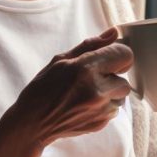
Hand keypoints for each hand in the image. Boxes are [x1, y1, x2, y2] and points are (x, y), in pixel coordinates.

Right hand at [15, 26, 133, 144]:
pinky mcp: (101, 123)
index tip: (107, 58)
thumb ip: (92, 45)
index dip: (117, 55)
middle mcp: (97, 90)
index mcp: (86, 69)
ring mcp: (100, 109)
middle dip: (111, 77)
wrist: (32, 123)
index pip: (124, 55)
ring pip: (121, 96)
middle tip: (90, 80)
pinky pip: (114, 111)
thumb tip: (113, 32)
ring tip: (86, 94)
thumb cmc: (43, 88)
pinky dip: (103, 107)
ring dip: (108, 93)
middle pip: (125, 79)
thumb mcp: (61, 60)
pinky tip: (84, 106)